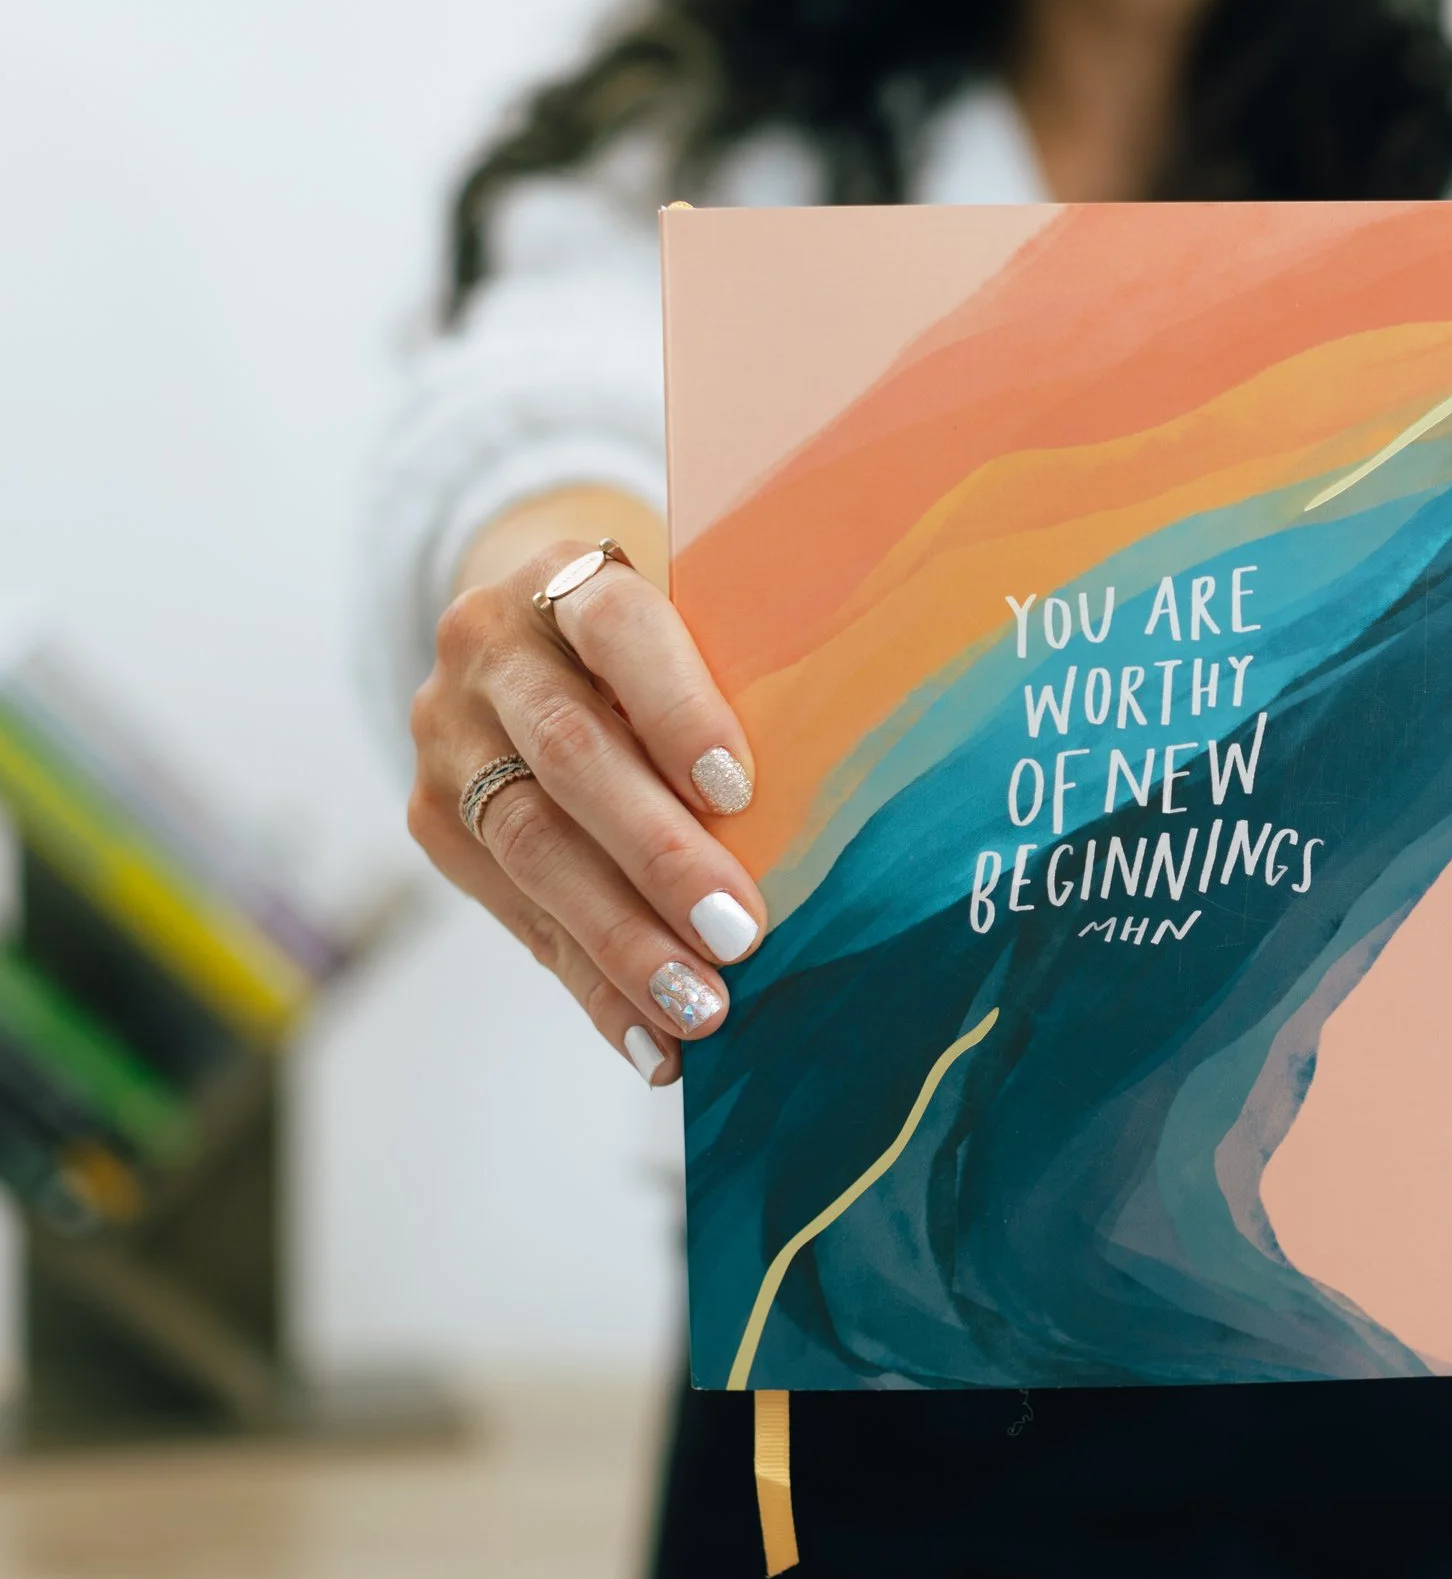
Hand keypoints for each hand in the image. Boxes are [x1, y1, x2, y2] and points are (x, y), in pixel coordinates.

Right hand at [406, 526, 765, 1085]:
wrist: (530, 635)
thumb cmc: (659, 643)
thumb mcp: (692, 623)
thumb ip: (740, 676)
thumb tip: (844, 785)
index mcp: (562, 578)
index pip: (617, 626)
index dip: (677, 708)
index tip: (740, 792)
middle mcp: (485, 648)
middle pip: (573, 757)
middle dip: (659, 857)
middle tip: (741, 934)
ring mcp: (447, 737)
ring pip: (534, 846)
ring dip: (624, 941)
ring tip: (701, 1007)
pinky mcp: (435, 820)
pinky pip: (518, 917)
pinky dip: (592, 986)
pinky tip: (652, 1044)